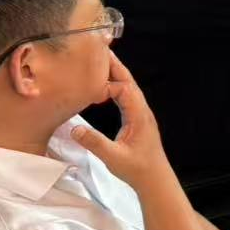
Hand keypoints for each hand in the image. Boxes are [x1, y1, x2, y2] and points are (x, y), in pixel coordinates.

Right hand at [72, 54, 173, 192]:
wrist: (155, 179)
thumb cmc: (138, 169)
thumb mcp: (114, 157)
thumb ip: (95, 143)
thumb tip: (74, 129)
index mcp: (140, 116)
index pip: (125, 90)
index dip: (109, 83)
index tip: (90, 84)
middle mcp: (142, 111)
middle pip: (129, 83)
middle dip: (115, 66)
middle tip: (100, 50)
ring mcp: (141, 115)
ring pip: (129, 89)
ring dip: (116, 75)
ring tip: (101, 62)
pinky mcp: (138, 120)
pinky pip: (127, 98)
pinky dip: (117, 87)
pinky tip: (107, 87)